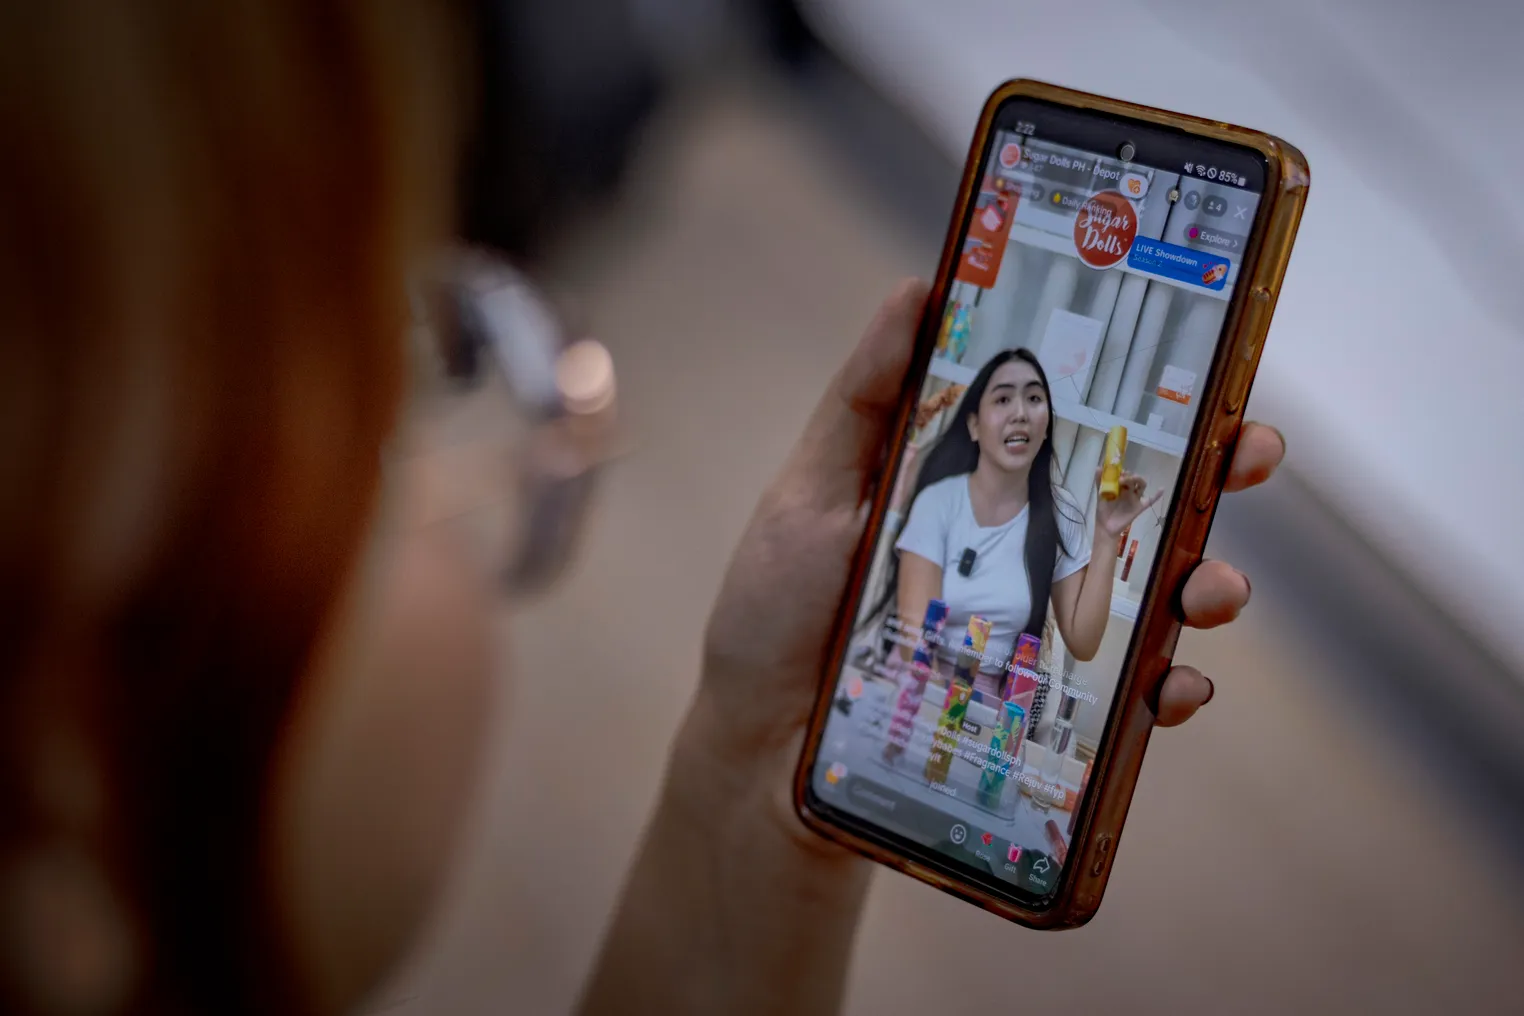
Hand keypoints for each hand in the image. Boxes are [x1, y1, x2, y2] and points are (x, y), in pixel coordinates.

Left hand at [583, 280, 1284, 1015]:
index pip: (1074, 433)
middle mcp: (1019, 554)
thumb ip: (865, 401)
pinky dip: (1164, 689)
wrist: (761, 751)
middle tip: (1251, 454)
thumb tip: (916, 289)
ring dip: (1206, 584)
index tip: (1207, 363)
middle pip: (1134, 508)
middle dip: (1213, 476)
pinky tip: (1173, 686)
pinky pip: (1123, 696)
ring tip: (1213, 589)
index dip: (1144, 400)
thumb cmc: (776, 613)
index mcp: (975, 492)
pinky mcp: (1036, 707)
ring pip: (1151, 598)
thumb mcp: (812, 493)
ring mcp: (1034, 630)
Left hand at [1094, 469, 1163, 537]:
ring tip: (1130, 479)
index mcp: (1120, 487)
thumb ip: (1099, 482)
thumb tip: (1097, 467)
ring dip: (1138, 480)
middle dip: (1129, 476)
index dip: (1123, 472)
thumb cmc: (1103, 510)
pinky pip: (1150, 501)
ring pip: (1141, 486)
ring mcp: (1135, 499)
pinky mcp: (1139, 507)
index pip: (1125, 475)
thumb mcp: (1100, 494)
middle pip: (1134, 479)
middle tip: (1121, 478)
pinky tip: (1161, 489)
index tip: (1118, 471)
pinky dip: (1157, 495)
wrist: (1106, 527)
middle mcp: (1129, 491)